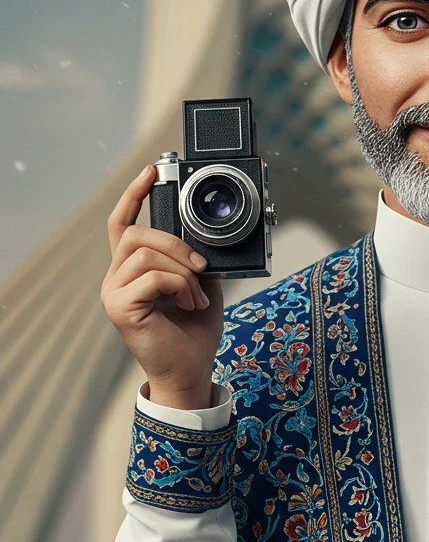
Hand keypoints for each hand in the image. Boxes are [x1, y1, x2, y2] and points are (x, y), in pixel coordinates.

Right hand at [100, 165, 224, 404]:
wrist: (191, 370)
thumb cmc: (193, 331)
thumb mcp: (201, 284)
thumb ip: (193, 257)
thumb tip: (202, 238)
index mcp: (132, 269)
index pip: (122, 223)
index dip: (133, 194)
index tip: (150, 171)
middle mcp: (116, 278)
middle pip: (136, 233)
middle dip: (174, 243)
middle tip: (201, 266)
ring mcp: (114, 293)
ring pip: (145, 253)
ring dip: (181, 269)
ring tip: (196, 294)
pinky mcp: (120, 308)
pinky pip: (151, 277)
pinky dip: (178, 285)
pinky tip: (188, 303)